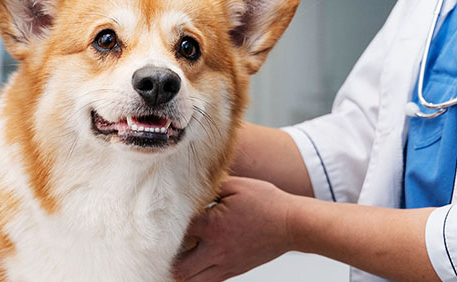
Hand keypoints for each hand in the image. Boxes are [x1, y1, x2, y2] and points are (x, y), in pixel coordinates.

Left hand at [173, 176, 295, 281]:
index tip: (164, 217)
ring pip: (191, 280)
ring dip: (180, 270)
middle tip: (163, 244)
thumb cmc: (268, 203)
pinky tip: (193, 264)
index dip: (166, 225)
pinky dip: (196, 276)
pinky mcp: (233, 270)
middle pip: (179, 266)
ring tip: (175, 257)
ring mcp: (225, 264)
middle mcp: (216, 249)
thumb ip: (210, 186)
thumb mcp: (237, 185)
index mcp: (214, 225)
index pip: (176, 231)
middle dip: (166, 257)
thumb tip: (191, 184)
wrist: (293, 224)